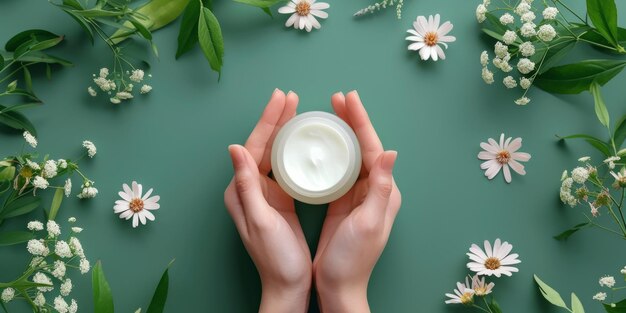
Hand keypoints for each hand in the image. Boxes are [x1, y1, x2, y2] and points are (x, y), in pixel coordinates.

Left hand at [224, 89, 311, 312]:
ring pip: (273, 153)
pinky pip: (284, 166)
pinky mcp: (279, 200)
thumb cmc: (275, 258)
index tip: (281, 99)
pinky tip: (301, 139)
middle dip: (275, 119)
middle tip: (289, 95)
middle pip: (263, 145)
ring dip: (284, 130)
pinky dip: (292, 149)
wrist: (287, 284)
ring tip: (295, 109)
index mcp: (241, 191)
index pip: (254, 146)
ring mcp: (264, 193)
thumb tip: (235, 148)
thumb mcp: (261, 221)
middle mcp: (249, 188)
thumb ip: (247, 185)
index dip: (268, 121)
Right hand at [313, 91, 400, 312]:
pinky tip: (323, 143)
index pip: (373, 148)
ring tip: (331, 112)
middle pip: (363, 146)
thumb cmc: (353, 259)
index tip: (349, 99)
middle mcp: (375, 190)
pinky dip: (333, 152)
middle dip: (352, 121)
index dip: (361, 122)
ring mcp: (359, 196)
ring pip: (351, 155)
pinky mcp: (343, 203)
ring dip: (343, 132)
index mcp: (384, 192)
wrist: (339, 285)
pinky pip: (340, 169)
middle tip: (338, 98)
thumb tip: (391, 152)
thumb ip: (381, 188)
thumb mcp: (369, 223)